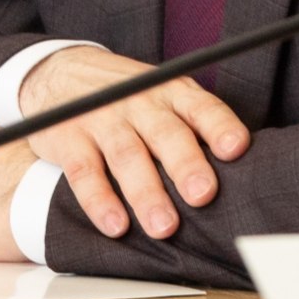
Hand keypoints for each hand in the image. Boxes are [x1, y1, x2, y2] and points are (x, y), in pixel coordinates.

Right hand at [20, 47, 249, 239]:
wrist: (61, 72)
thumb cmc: (128, 97)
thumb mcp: (162, 97)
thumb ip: (192, 128)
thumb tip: (237, 174)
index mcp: (171, 92)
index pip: (201, 107)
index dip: (219, 126)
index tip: (236, 148)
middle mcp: (140, 102)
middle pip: (166, 134)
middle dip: (186, 165)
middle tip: (202, 195)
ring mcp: (103, 119)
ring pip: (128, 156)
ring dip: (147, 193)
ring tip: (164, 226)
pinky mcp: (69, 139)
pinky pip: (85, 172)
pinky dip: (100, 201)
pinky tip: (116, 224)